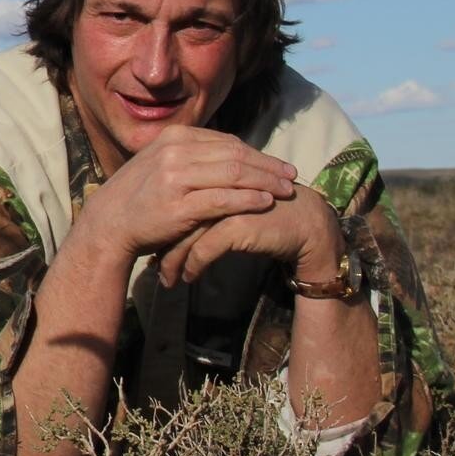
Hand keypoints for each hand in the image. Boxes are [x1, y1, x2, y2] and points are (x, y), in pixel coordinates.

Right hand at [76, 126, 297, 260]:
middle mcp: (175, 152)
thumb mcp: (160, 164)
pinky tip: (265, 203)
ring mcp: (175, 178)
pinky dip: (248, 200)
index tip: (278, 164)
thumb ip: (191, 155)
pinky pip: (224, 199)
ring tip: (286, 191)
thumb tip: (229, 152)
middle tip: (292, 176)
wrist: (107, 224)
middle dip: (269, 166)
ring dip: (266, 182)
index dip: (257, 153)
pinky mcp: (179, 205)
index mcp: (173, 137)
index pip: (227, 142)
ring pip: (234, 175)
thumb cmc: (137, 197)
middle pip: (236, 155)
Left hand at [158, 185, 342, 287]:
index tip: (149, 246)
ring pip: (186, 235)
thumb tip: (167, 226)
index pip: (171, 201)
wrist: (305, 224)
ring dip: (173, 261)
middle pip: (174, 217)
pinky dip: (193, 266)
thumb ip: (202, 205)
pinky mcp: (237, 224)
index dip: (159, 225)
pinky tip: (189, 278)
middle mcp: (214, 187)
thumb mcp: (227, 206)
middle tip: (152, 267)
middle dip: (161, 246)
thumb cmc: (263, 214)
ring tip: (167, 279)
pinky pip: (204, 250)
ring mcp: (224, 204)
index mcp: (208, 176)